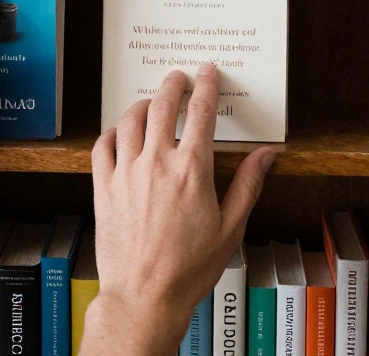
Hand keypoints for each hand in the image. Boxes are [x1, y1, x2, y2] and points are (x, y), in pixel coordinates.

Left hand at [81, 65, 276, 355]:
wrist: (144, 296)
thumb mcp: (231, 228)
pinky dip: (112, 131)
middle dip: (173, 85)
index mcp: (192, 170)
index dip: (206, 86)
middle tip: (179, 78)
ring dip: (142, 103)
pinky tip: (120, 133)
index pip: (200, 112)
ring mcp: (125, 173)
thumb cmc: (189, 268)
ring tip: (150, 101)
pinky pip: (102, 146)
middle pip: (162, 105)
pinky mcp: (102, 188)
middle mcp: (156, 163)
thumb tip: (266, 156)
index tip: (208, 72)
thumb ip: (247, 185)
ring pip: (129, 120)